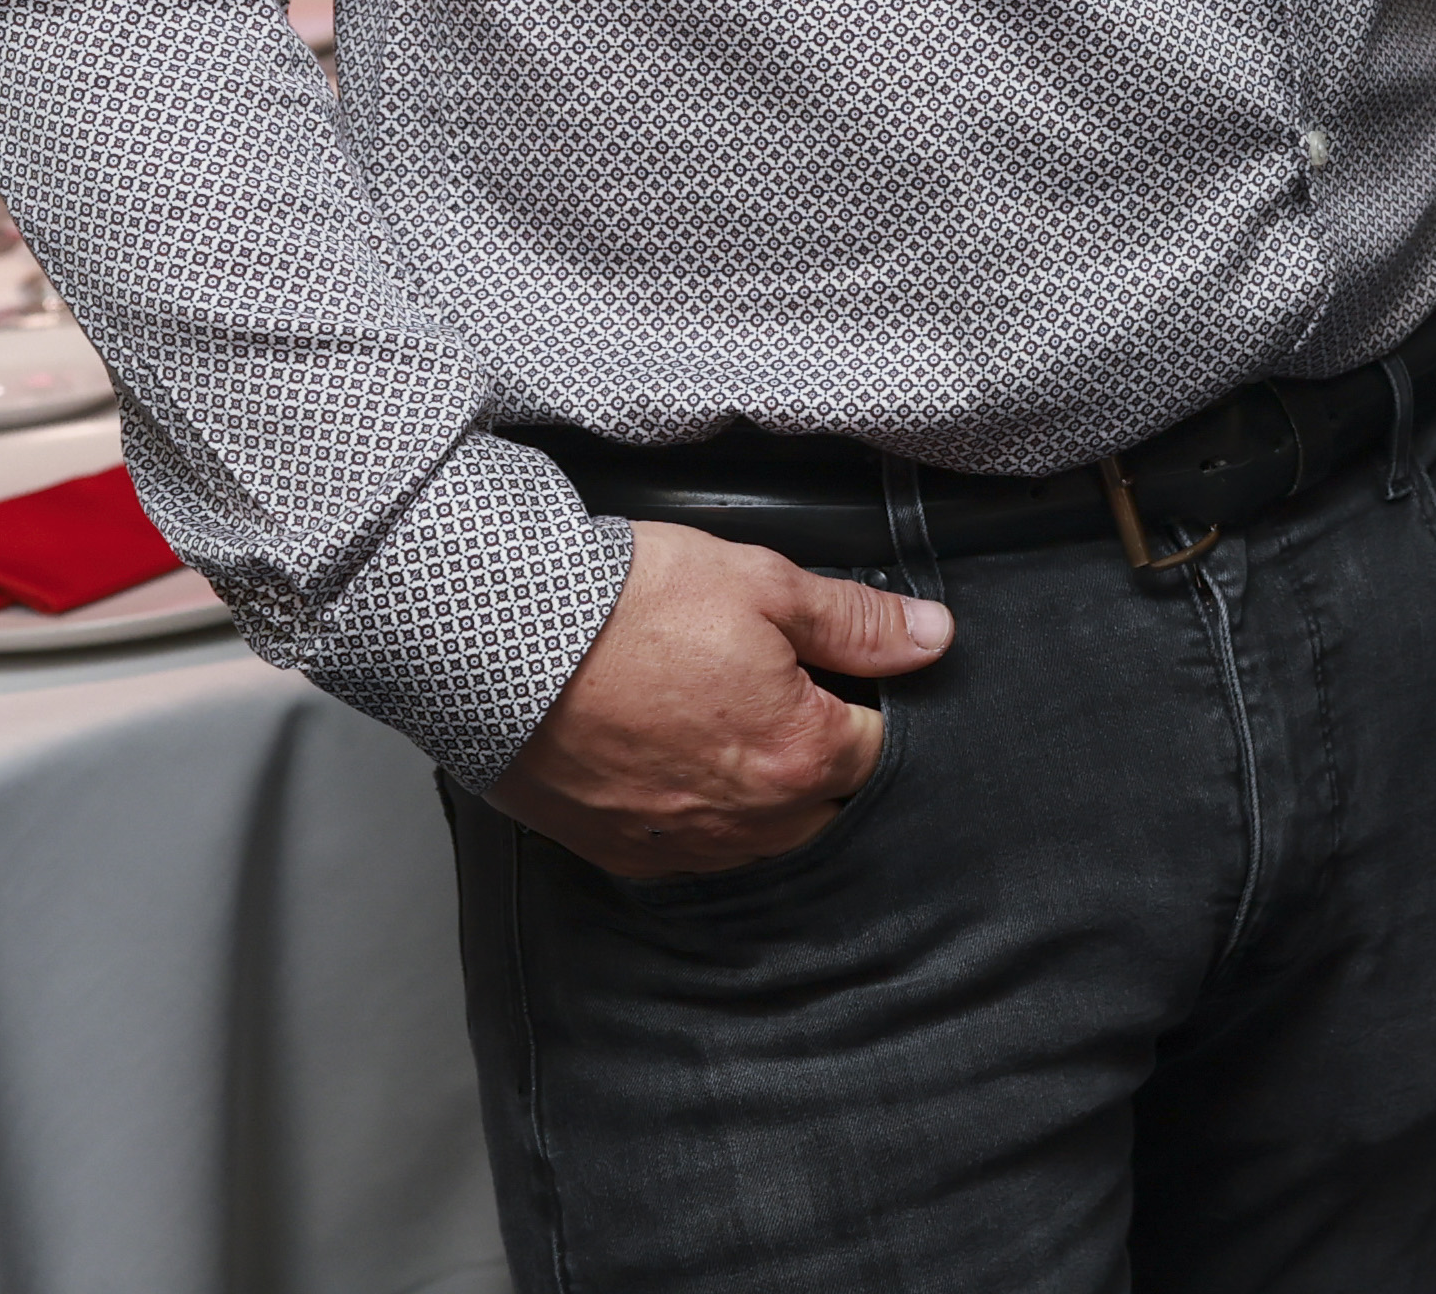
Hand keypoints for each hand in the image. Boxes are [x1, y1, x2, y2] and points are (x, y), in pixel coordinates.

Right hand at [487, 520, 952, 882]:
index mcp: (799, 755)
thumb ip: (857, 621)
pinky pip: (688, 852)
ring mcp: (681, 844)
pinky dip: (696, 817)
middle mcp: (748, 820)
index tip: (838, 671)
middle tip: (781, 695)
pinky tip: (676, 764)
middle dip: (819, 756)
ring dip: (762, 794)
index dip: (865, 701)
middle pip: (823, 803)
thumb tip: (932, 636)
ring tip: (726, 727)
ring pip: (760, 837)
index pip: (877, 747)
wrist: (503, 640)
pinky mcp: (621, 851)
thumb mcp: (763, 583)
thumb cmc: (628, 606)